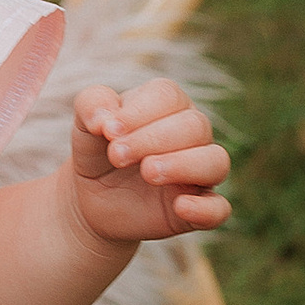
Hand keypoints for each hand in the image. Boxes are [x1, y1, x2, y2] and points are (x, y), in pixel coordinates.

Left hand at [67, 78, 230, 245]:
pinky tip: (180, 206)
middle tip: (117, 156)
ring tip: (148, 173)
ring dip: (182, 165)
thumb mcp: (85, 124)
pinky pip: (219, 208)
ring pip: (215, 161)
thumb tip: (104, 119)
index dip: (139, 112)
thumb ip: (91, 105)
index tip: (107, 131)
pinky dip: (205, 208)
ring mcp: (200, 173)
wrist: (93, 198)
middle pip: (194, 125)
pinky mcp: (200, 209)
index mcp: (168, 105)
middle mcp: (193, 135)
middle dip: (153, 139)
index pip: (168, 96)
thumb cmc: (97, 151)